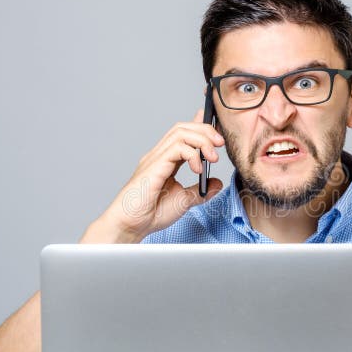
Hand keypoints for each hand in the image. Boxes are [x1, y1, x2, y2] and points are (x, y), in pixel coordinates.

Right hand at [83, 109, 223, 242]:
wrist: (131, 225)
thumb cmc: (150, 214)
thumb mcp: (184, 201)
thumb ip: (200, 191)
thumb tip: (216, 183)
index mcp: (165, 161)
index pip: (183, 135)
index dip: (200, 127)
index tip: (217, 132)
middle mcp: (159, 155)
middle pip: (182, 128)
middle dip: (205, 130)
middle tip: (220, 143)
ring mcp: (155, 158)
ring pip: (180, 132)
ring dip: (201, 139)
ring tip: (213, 156)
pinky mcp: (154, 165)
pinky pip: (176, 148)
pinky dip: (192, 154)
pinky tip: (198, 169)